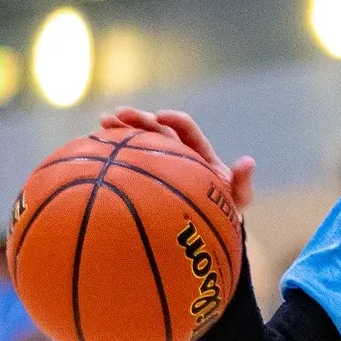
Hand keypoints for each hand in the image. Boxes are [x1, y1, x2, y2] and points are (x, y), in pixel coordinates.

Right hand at [100, 107, 255, 216]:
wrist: (211, 226)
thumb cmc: (225, 211)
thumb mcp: (237, 200)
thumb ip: (243, 183)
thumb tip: (248, 161)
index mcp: (197, 152)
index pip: (185, 129)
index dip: (173, 120)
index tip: (160, 117)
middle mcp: (177, 152)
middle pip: (155, 129)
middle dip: (138, 118)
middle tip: (118, 114)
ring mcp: (159, 163)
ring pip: (138, 141)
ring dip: (120, 130)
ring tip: (102, 124)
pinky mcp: (145, 177)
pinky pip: (127, 164)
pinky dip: (112, 156)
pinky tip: (91, 151)